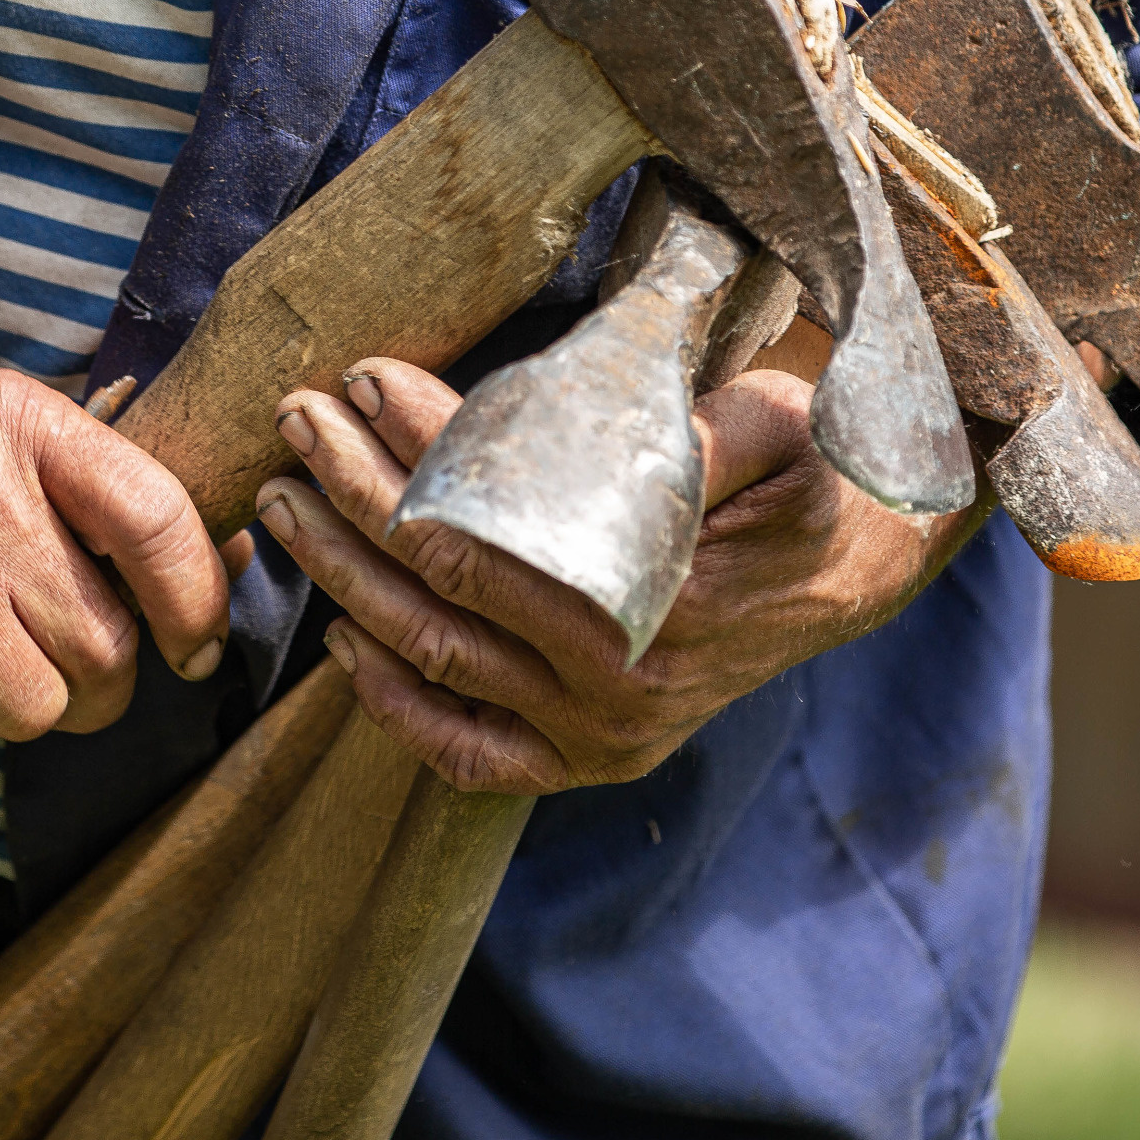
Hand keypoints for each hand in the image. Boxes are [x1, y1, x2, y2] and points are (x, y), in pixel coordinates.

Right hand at [0, 372, 233, 765]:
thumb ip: (102, 492)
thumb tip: (232, 561)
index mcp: (22, 425)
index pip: (158, 520)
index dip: (197, 600)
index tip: (193, 643)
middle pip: (107, 647)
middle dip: (92, 680)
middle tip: (41, 656)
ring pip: (39, 709)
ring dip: (11, 706)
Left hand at [260, 359, 981, 792]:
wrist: (854, 568)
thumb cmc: (809, 475)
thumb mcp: (777, 427)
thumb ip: (699, 429)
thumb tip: (595, 405)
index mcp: (664, 605)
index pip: (492, 530)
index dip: (417, 450)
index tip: (363, 378)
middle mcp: (621, 689)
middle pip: (440, 592)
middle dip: (351, 498)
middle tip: (294, 420)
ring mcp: (598, 736)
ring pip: (432, 659)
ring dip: (343, 576)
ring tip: (284, 498)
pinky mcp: (585, 761)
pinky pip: (466, 752)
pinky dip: (394, 702)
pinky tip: (343, 635)